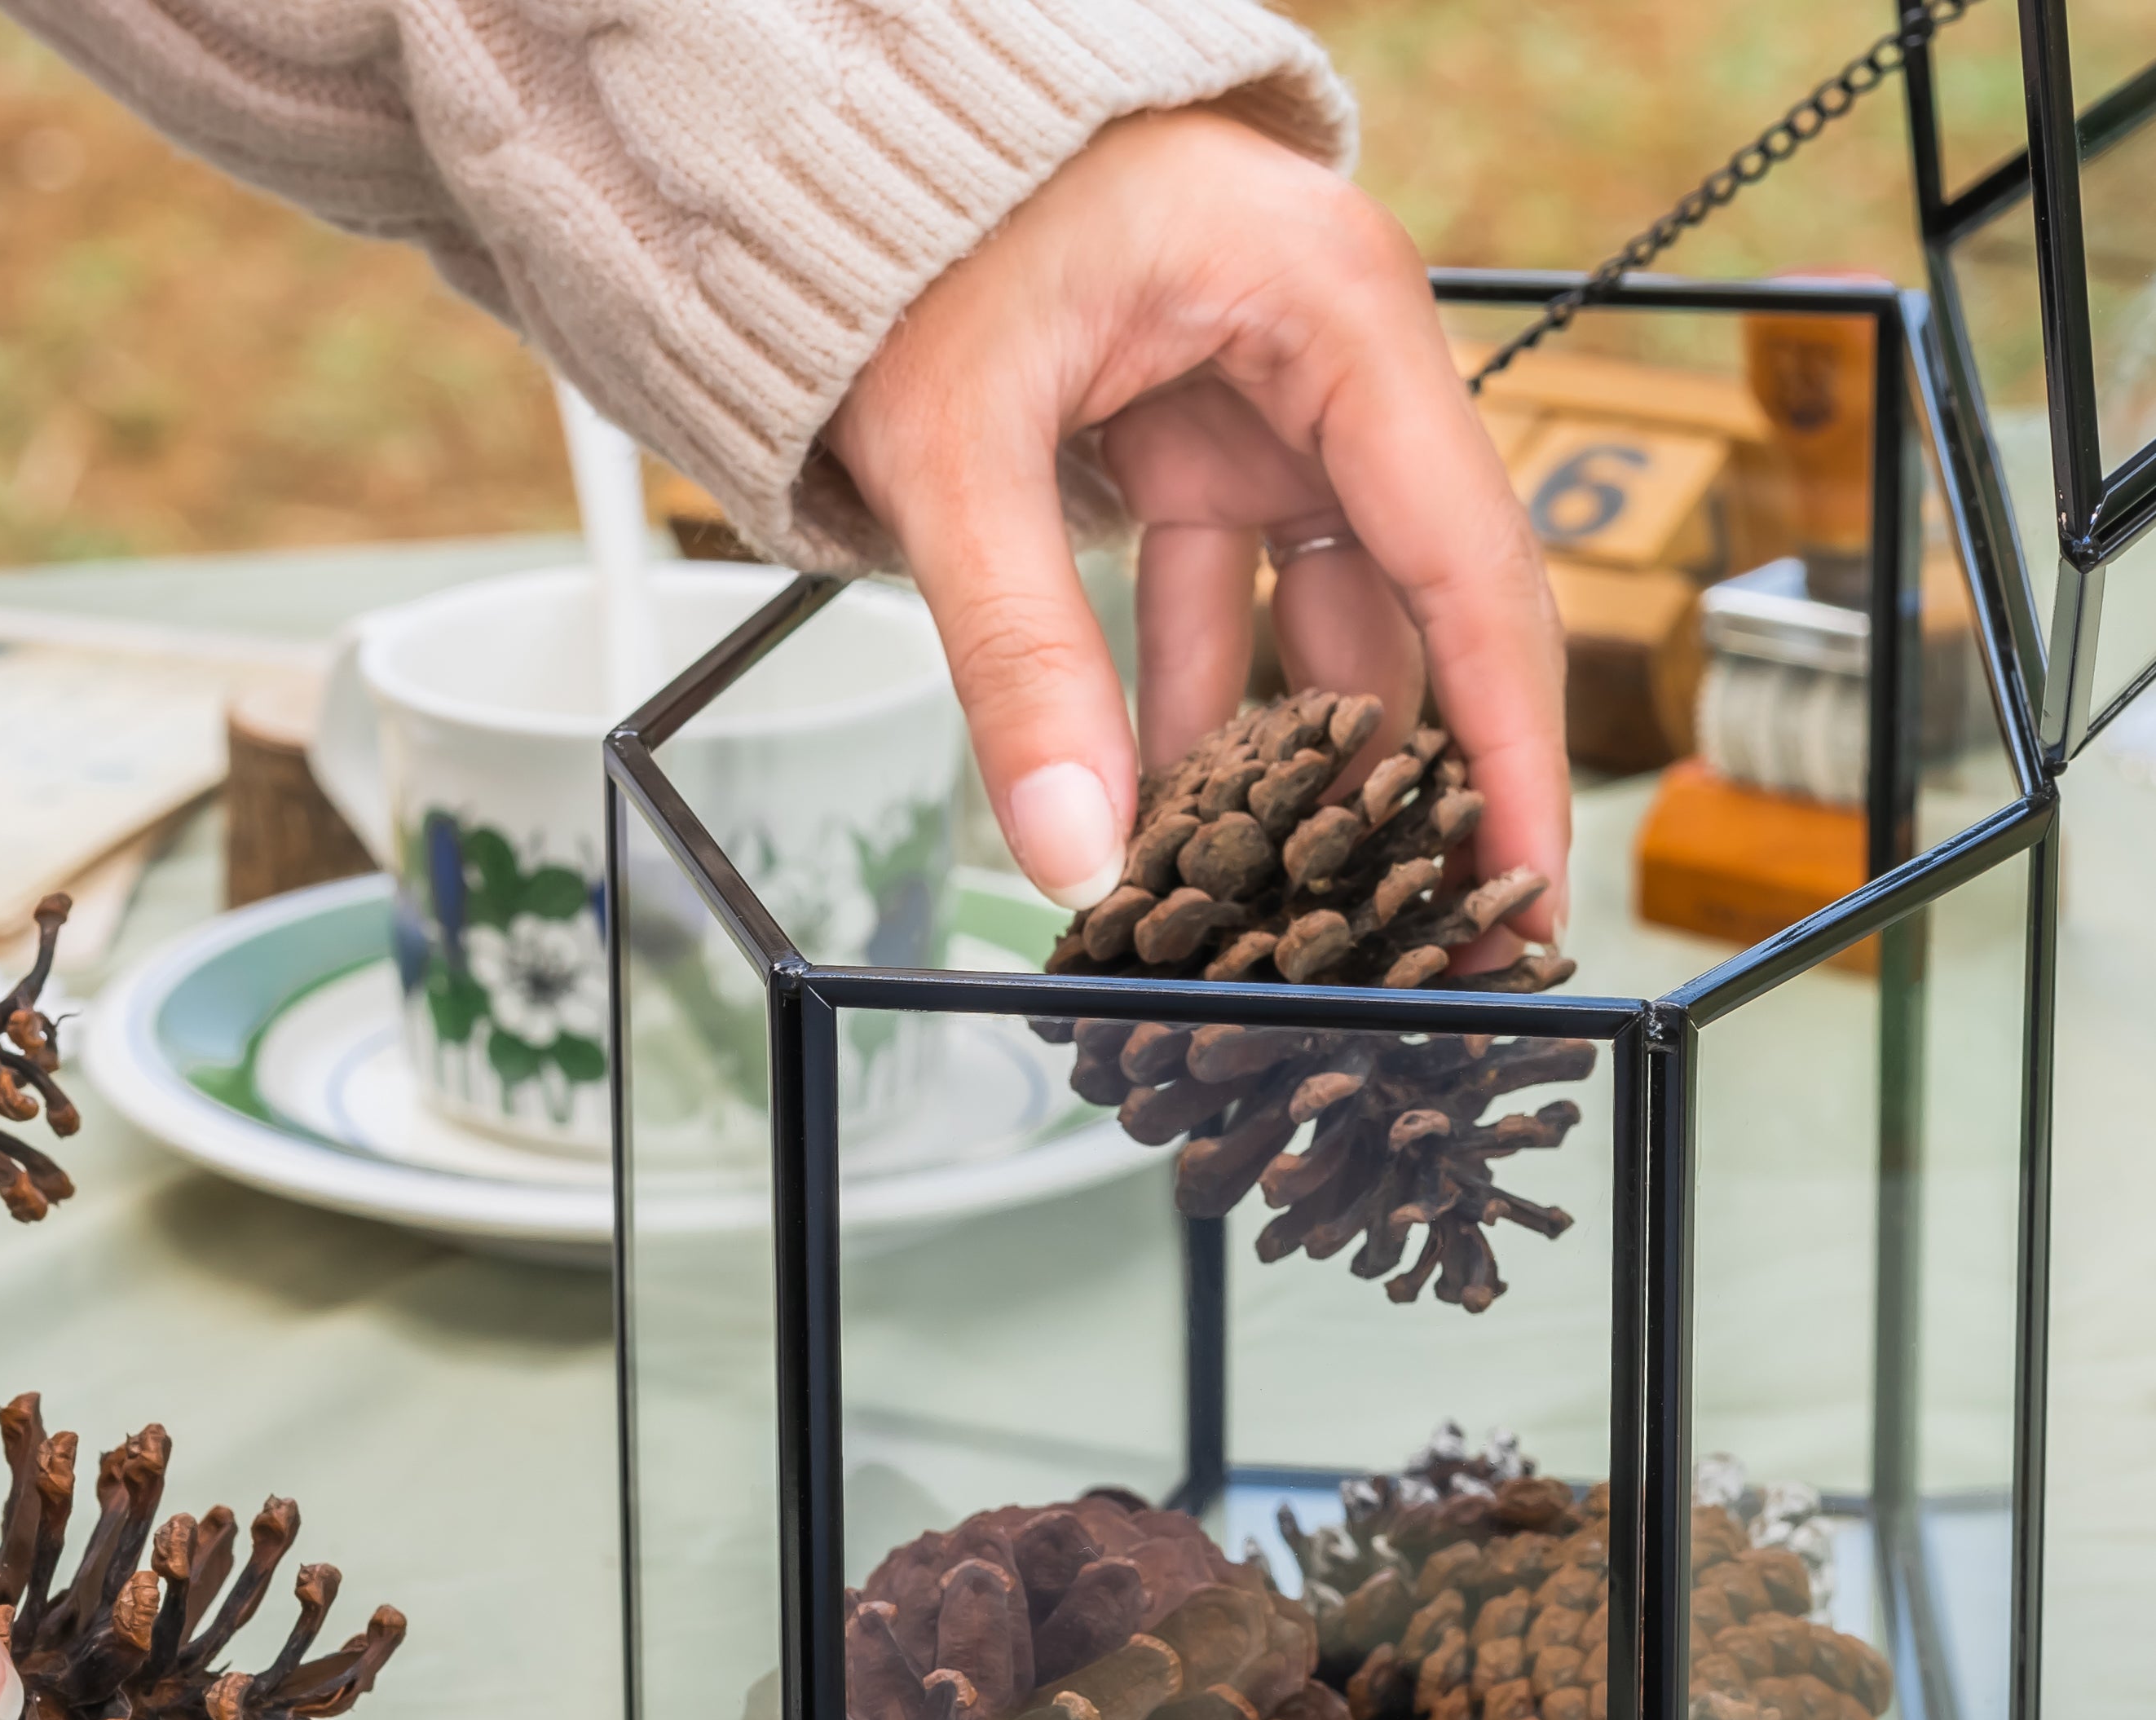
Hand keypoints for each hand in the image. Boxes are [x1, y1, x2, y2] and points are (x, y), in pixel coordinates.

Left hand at [829, 107, 1568, 935]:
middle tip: (1441, 932)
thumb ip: (1019, 660)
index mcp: (1334, 314)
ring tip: (1304, 904)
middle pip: (1425, 605)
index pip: (1467, 563)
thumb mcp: (962, 450)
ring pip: (1326, 620)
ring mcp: (1272, 407)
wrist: (849, 134)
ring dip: (1301, 762)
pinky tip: (1184, 817)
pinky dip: (1205, 709)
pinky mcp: (1202, 446)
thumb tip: (1077, 851)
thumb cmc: (926, 215)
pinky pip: (1230, 604)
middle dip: (1422, 778)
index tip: (1524, 878)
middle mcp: (1335, 362)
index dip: (1506, 741)